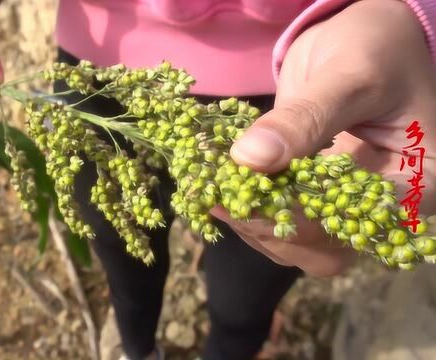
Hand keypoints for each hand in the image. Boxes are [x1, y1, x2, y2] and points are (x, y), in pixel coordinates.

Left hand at [211, 0, 435, 275]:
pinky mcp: (308, 194)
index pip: (356, 226)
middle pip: (323, 248)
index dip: (302, 223)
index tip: (250, 201)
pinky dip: (247, 207)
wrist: (361, 38)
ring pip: (294, 241)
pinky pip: (278, 217)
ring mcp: (339, 203)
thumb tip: (249, 158)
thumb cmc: (376, 48)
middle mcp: (377, 206)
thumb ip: (305, 118)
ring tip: (214, 190)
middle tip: (223, 199)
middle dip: (270, 228)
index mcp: (414, 185)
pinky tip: (220, 185)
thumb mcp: (349, 76)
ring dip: (251, 222)